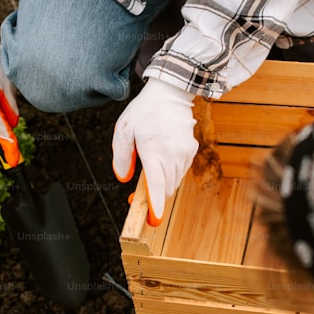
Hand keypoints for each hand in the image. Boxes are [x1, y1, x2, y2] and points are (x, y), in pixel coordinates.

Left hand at [112, 78, 197, 225]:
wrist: (170, 94)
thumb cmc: (144, 111)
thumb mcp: (123, 130)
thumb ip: (122, 156)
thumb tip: (124, 178)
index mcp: (153, 150)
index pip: (156, 185)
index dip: (155, 205)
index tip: (154, 220)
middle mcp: (172, 154)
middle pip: (166, 188)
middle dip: (153, 196)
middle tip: (137, 193)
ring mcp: (184, 152)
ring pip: (174, 181)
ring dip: (162, 183)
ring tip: (150, 168)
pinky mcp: (191, 149)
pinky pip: (180, 170)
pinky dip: (170, 172)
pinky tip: (162, 157)